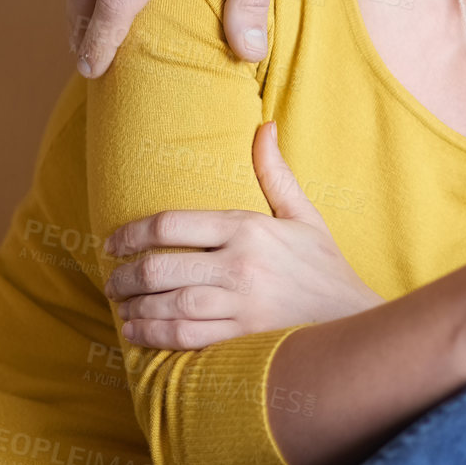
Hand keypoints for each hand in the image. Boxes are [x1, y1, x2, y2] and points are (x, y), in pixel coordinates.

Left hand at [102, 121, 381, 348]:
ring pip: (167, 304)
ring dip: (134, 307)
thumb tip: (264, 127)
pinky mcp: (242, 336)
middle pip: (160, 267)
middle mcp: (241, 264)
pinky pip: (183, 336)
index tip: (112, 243)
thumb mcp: (303, 216)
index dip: (131, 234)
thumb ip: (275, 174)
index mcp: (249, 228)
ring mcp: (240, 302)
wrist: (352, 317)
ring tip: (122, 306)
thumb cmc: (323, 266)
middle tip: (112, 281)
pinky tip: (138, 331)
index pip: (171, 224)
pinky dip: (153, 334)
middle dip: (125, 276)